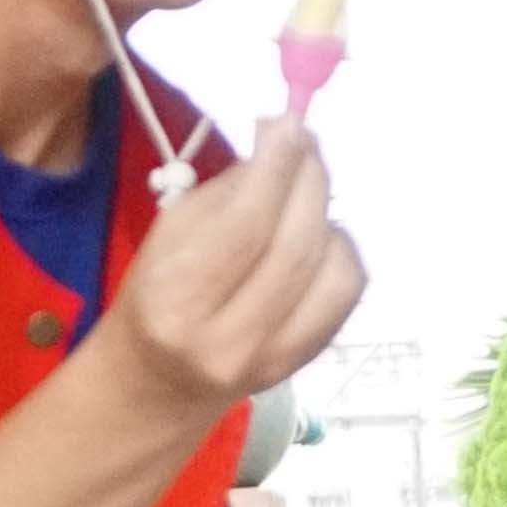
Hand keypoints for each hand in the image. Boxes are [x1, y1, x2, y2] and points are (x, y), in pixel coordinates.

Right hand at [114, 122, 363, 417]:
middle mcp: (226, 339)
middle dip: (309, 180)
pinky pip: (347, 294)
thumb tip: (287, 138)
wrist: (160, 384)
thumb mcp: (170, 236)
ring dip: (328, 215)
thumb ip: (229, 190)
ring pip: (333, 270)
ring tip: (306, 191)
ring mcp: (271, 359)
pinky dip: (342, 250)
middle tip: (306, 144)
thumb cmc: (159, 293)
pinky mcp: (304, 364)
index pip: (246, 224)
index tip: (289, 123)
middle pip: (296, 246)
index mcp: (176, 300)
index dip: (277, 166)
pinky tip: (319, 235)